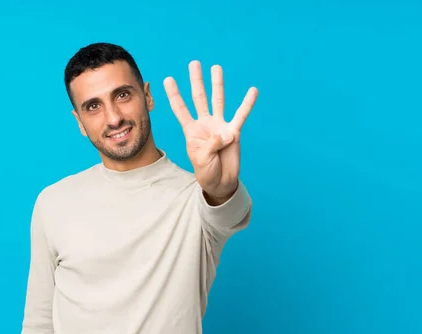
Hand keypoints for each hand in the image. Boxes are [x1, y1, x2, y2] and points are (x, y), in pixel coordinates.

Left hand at [163, 60, 257, 202]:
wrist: (220, 182)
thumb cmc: (206, 171)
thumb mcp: (201, 159)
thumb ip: (211, 145)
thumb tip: (227, 133)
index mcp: (191, 130)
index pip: (180, 109)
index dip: (174, 95)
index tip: (168, 79)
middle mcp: (205, 124)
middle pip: (199, 98)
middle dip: (196, 81)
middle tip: (194, 63)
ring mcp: (220, 126)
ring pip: (218, 100)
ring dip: (217, 84)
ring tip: (216, 67)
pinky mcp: (234, 132)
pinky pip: (241, 115)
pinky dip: (247, 103)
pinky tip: (252, 91)